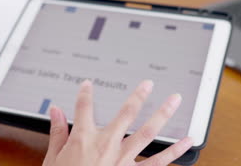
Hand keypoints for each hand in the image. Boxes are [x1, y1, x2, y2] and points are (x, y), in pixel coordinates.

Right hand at [43, 80, 192, 165]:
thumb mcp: (53, 158)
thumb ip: (57, 132)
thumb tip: (55, 111)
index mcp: (84, 138)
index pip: (84, 108)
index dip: (85, 94)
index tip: (88, 85)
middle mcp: (106, 144)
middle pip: (126, 113)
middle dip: (138, 96)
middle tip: (149, 84)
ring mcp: (123, 159)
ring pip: (147, 132)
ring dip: (162, 114)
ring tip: (174, 100)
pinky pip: (158, 161)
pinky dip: (174, 151)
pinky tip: (187, 141)